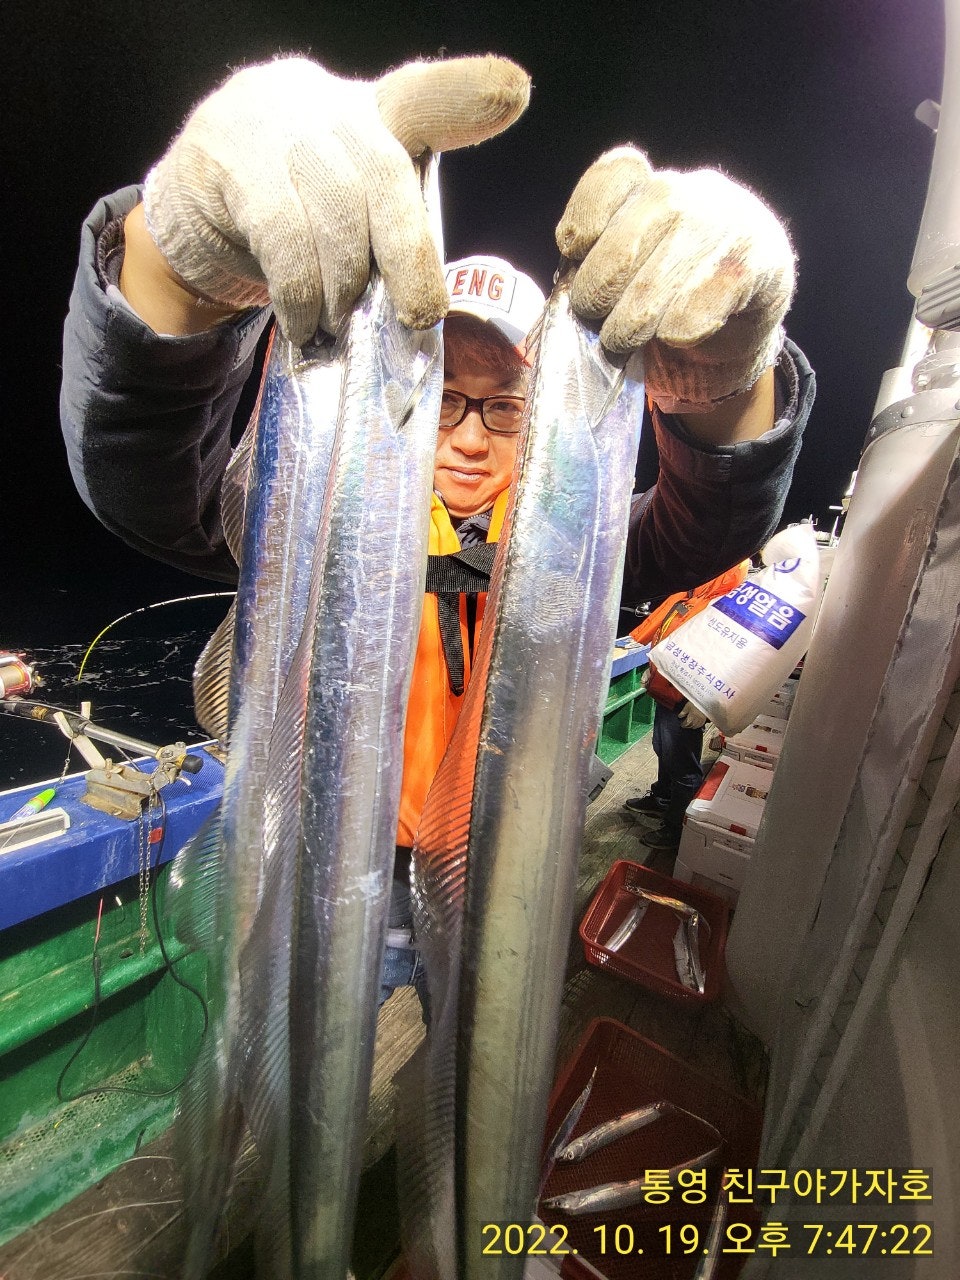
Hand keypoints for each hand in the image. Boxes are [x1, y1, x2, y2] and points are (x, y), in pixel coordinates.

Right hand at [143, 55, 529, 342]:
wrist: (197, 194)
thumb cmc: (298, 209)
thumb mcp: (353, 207)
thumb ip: (391, 231)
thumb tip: (420, 308)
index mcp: (377, 113)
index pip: (428, 96)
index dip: (468, 95)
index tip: (513, 93)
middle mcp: (331, 106)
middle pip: (382, 173)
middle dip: (407, 253)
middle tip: (419, 314)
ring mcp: (277, 126)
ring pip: (333, 212)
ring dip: (343, 284)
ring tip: (340, 322)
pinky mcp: (232, 161)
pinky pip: (282, 238)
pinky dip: (300, 294)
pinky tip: (304, 322)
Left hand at [555, 146, 794, 407]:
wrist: (745, 309)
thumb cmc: (670, 290)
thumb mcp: (629, 266)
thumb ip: (597, 265)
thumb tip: (571, 292)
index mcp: (650, 186)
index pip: (613, 177)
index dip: (585, 217)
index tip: (574, 252)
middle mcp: (690, 194)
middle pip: (628, 239)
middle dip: (600, 288)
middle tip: (596, 317)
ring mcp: (728, 226)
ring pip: (660, 277)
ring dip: (632, 319)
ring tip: (622, 340)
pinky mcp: (759, 265)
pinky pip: (705, 301)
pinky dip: (679, 327)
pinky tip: (673, 335)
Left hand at [677, 701, 707, 730]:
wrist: (704, 700)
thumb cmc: (696, 702)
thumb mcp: (687, 706)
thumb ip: (683, 712)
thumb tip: (680, 716)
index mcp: (691, 716)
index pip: (686, 723)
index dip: (683, 724)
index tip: (681, 725)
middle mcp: (696, 719)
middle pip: (691, 725)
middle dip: (688, 726)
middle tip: (685, 726)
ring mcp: (701, 719)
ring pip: (697, 725)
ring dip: (693, 726)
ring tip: (690, 726)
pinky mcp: (705, 718)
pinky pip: (702, 724)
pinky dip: (699, 725)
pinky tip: (697, 725)